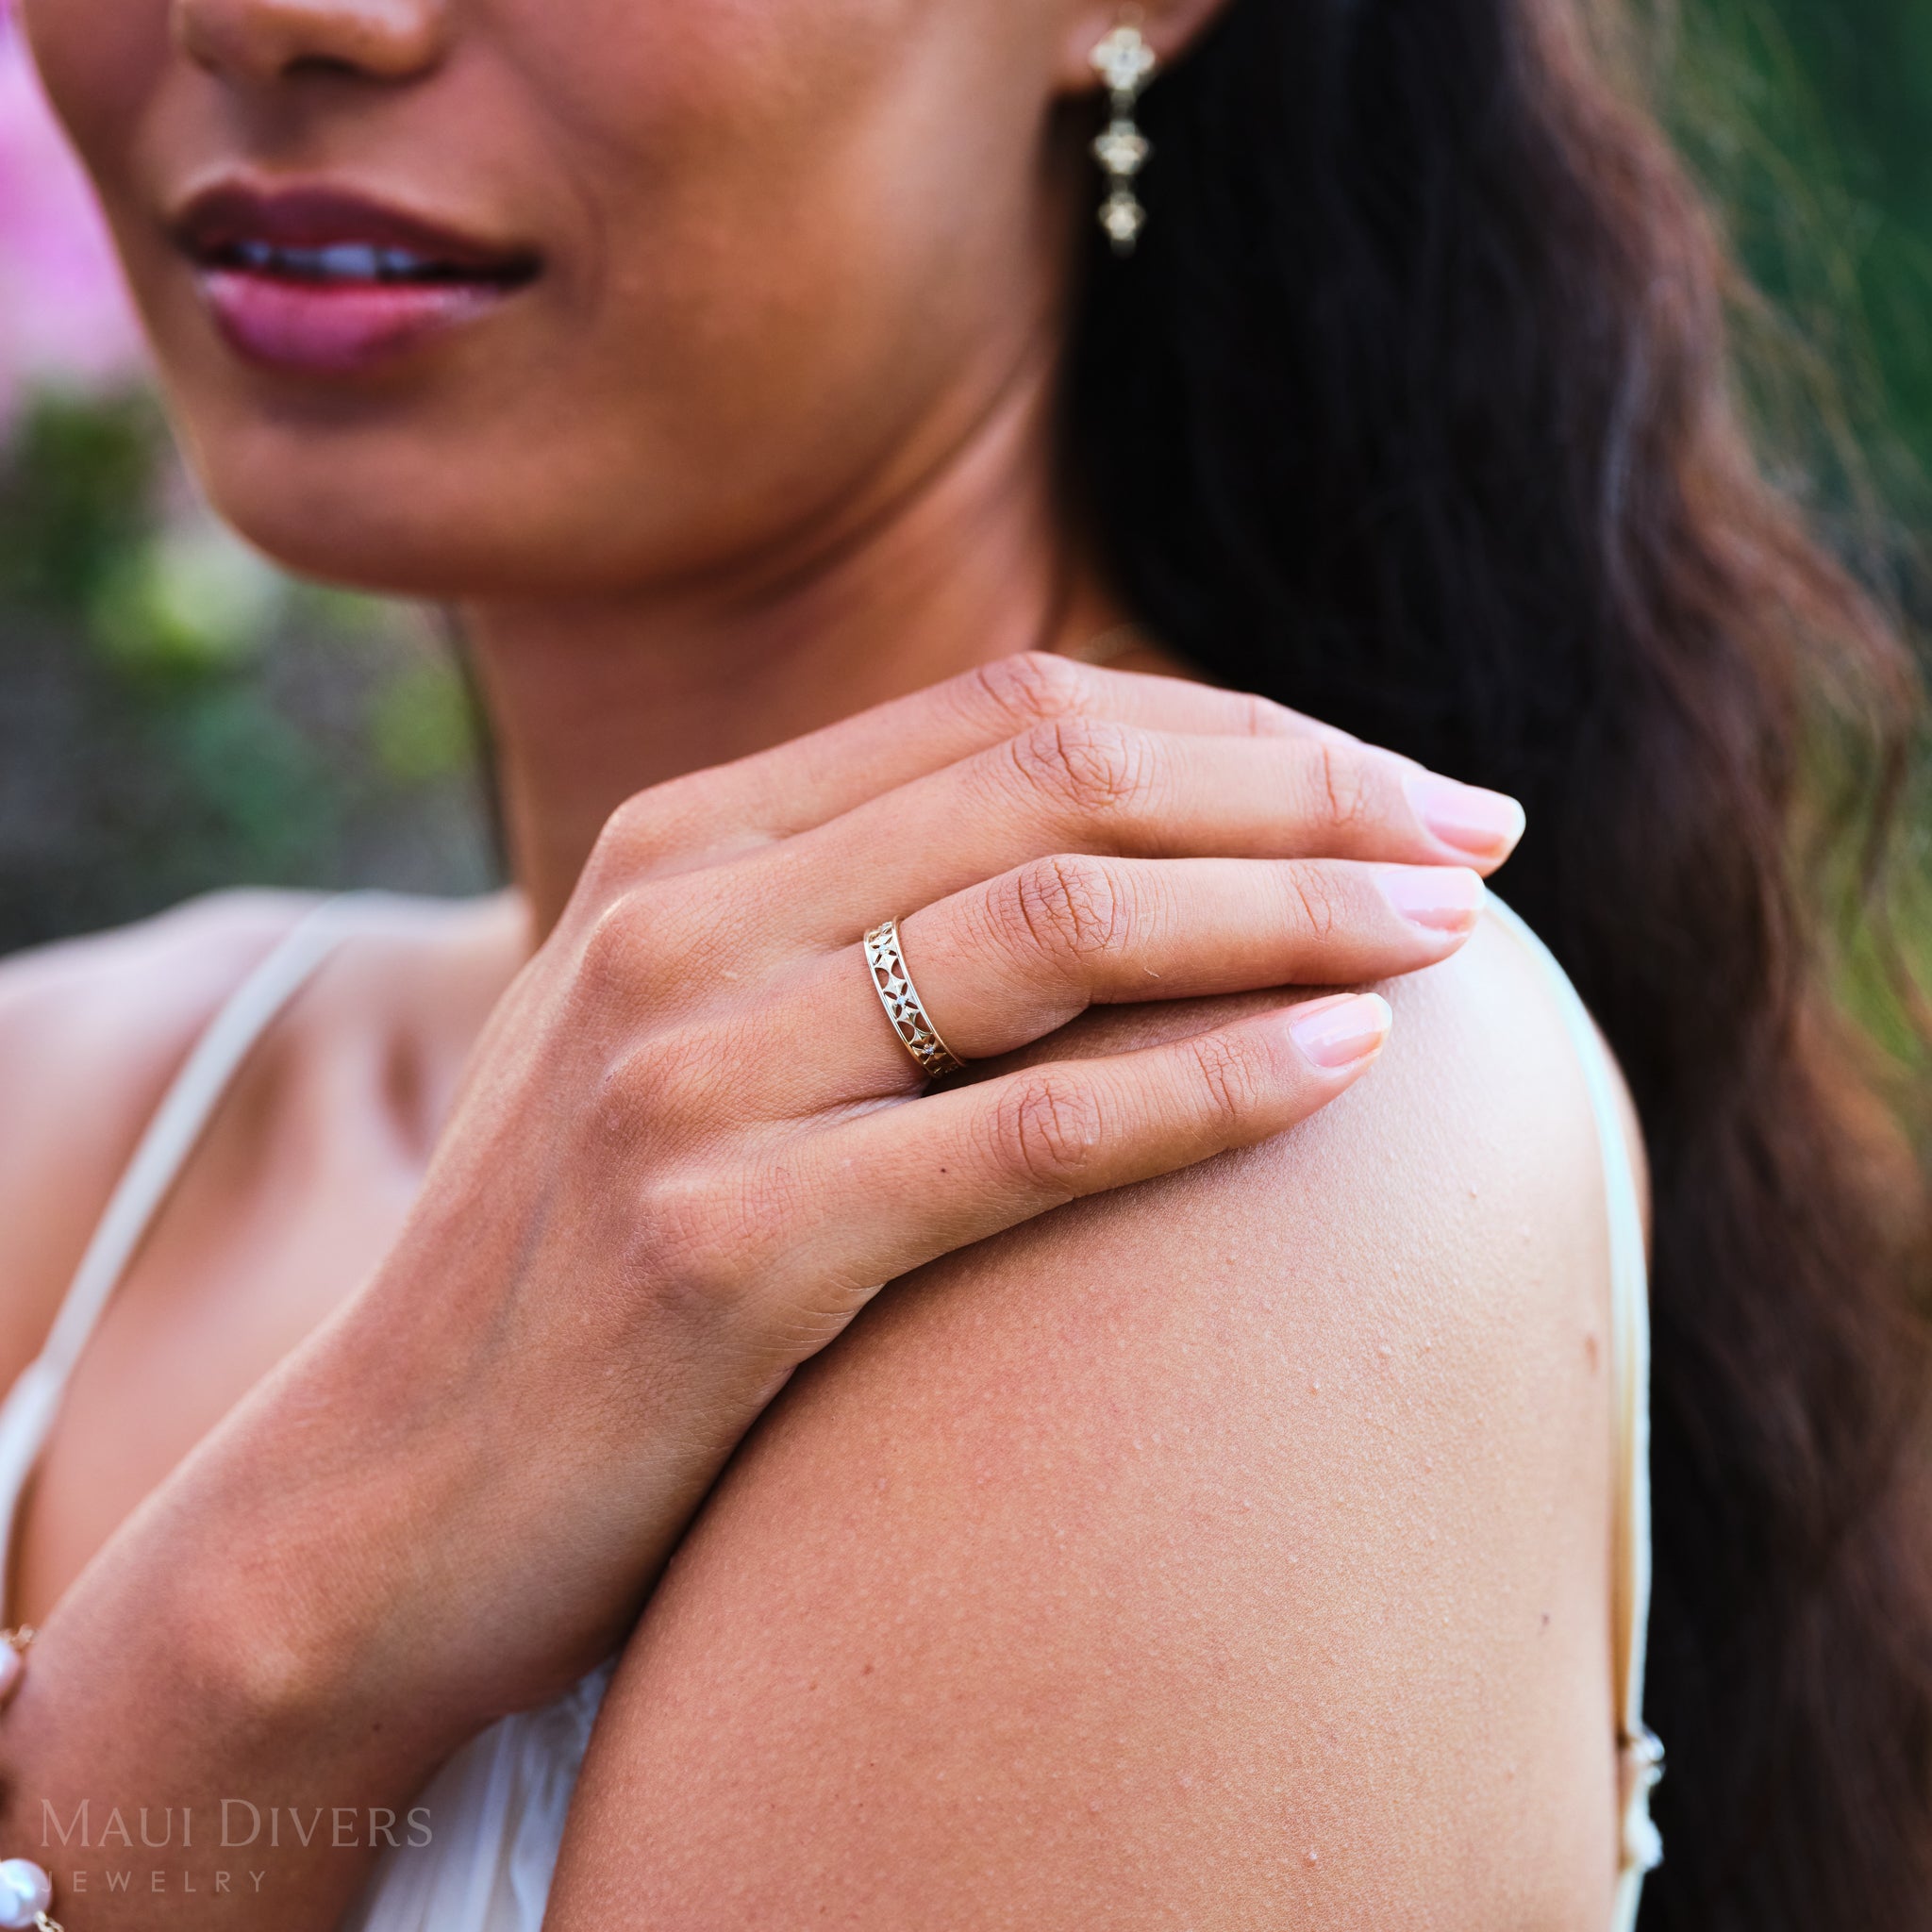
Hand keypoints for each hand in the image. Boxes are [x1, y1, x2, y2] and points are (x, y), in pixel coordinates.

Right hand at [276, 653, 1522, 1736]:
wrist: (384, 1497)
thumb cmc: (575, 1267)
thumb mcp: (687, 1040)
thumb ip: (846, 926)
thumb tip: (1115, 873)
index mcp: (681, 841)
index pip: (1011, 714)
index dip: (1232, 731)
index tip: (1393, 784)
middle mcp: (681, 918)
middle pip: (1060, 785)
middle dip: (1304, 794)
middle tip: (1477, 836)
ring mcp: (691, 1072)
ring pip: (1062, 929)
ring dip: (1291, 916)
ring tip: (1456, 935)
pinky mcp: (722, 1243)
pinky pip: (1025, 1133)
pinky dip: (1206, 1090)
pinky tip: (1352, 1068)